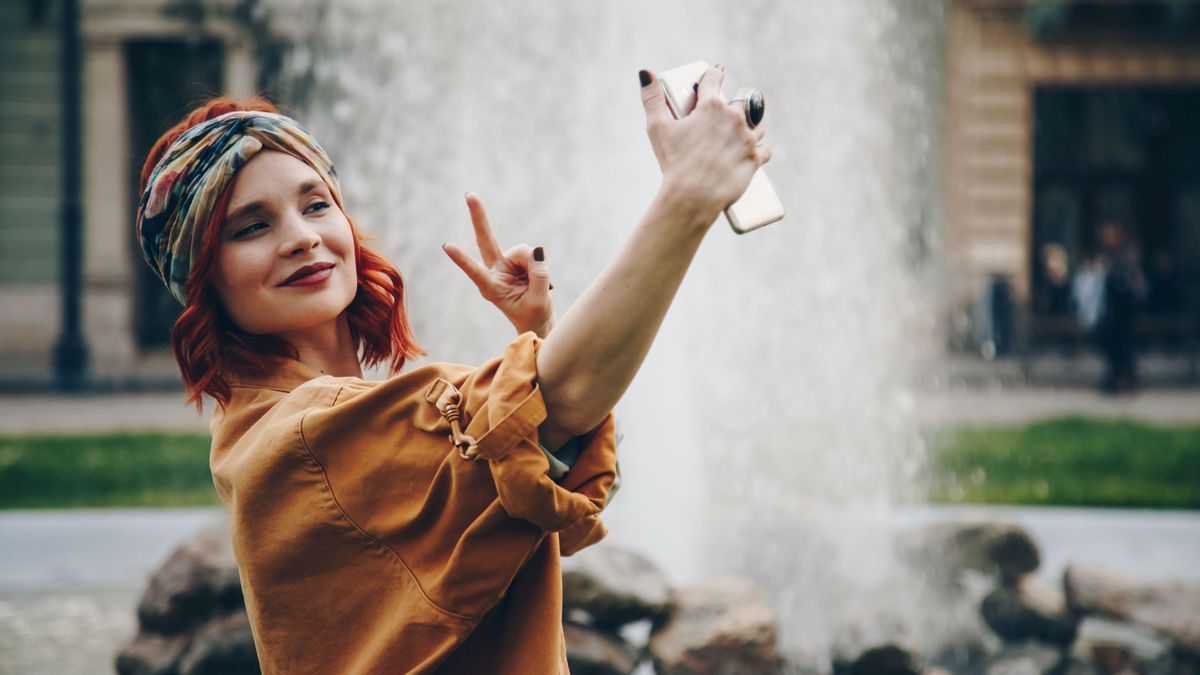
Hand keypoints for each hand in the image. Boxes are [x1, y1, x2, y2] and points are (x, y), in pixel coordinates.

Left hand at [443, 193, 554, 337]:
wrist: (537, 319)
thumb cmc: (533, 315)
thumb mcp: (538, 301)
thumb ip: (539, 277)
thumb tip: (536, 251)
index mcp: (491, 288)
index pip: (475, 271)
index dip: (462, 259)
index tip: (447, 246)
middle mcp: (495, 272)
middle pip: (486, 240)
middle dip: (479, 217)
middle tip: (469, 195)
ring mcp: (505, 264)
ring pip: (522, 251)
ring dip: (534, 265)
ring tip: (537, 284)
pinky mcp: (516, 260)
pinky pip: (531, 253)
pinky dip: (538, 263)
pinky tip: (536, 275)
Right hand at [640, 66, 770, 225]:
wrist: (692, 197)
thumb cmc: (674, 163)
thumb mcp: (657, 128)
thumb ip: (652, 98)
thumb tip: (645, 73)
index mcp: (711, 105)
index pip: (715, 77)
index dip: (712, 77)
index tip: (712, 81)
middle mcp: (734, 117)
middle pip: (741, 100)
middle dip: (732, 107)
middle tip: (719, 120)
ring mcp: (747, 138)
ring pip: (756, 124)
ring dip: (747, 128)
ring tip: (732, 138)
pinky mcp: (755, 158)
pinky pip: (763, 149)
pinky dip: (756, 151)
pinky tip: (745, 154)